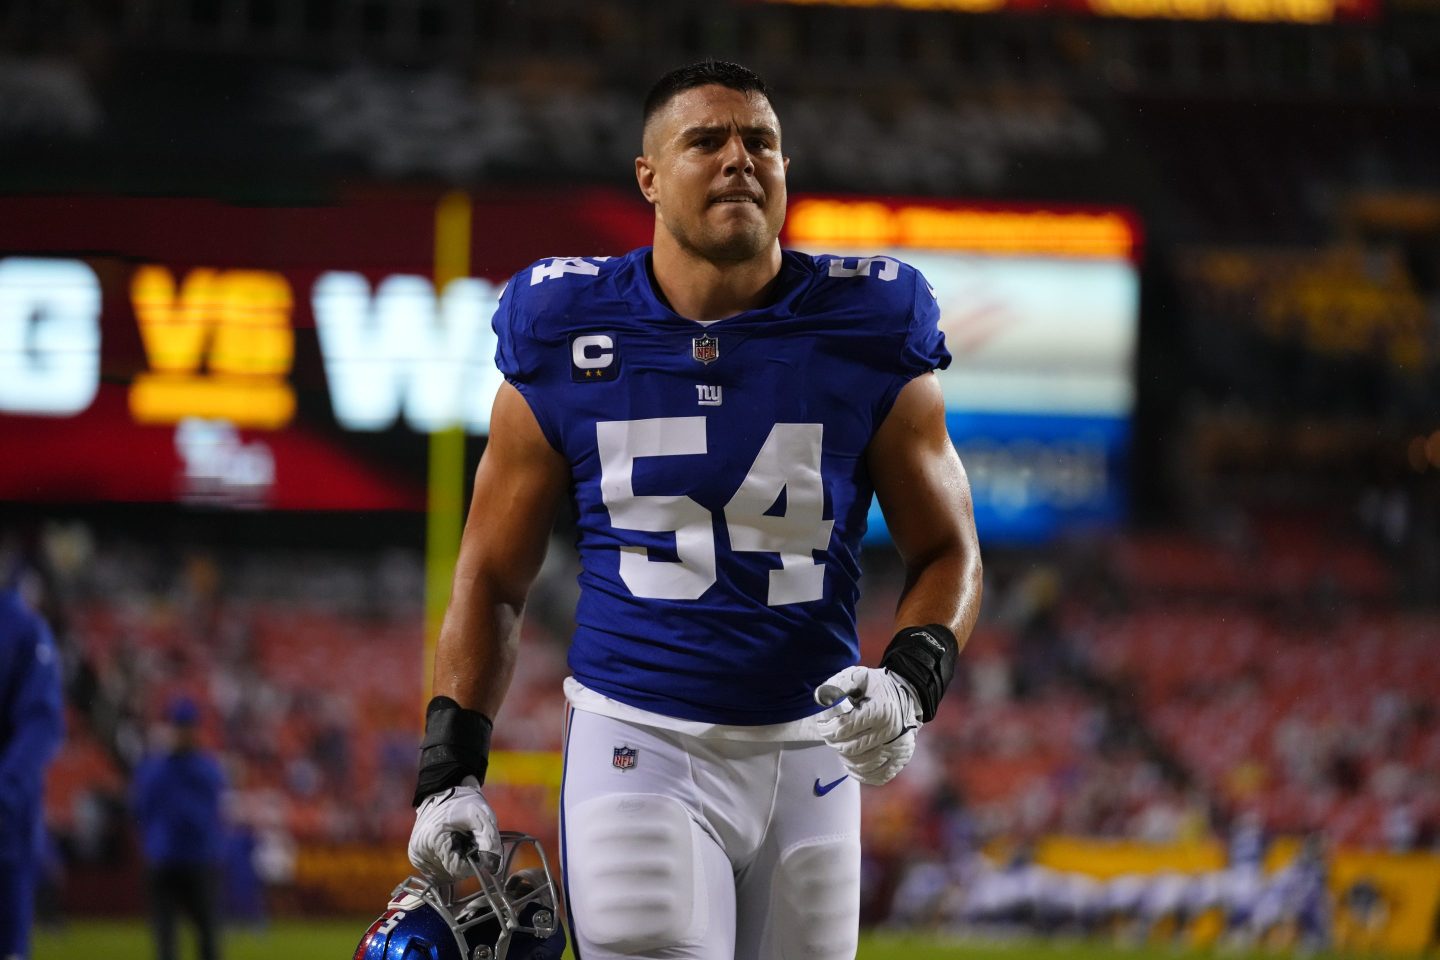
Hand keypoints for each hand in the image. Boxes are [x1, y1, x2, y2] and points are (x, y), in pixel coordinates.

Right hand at [408, 776, 501, 881]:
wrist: (445, 789)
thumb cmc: (464, 801)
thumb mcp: (482, 818)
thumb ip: (489, 843)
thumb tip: (494, 869)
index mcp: (432, 841)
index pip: (456, 869)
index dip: (472, 863)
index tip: (477, 848)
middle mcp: (419, 851)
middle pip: (449, 874)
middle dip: (464, 863)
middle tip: (469, 843)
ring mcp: (415, 854)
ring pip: (442, 875)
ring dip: (455, 864)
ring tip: (459, 842)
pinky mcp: (416, 855)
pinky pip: (435, 871)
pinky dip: (446, 864)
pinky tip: (451, 847)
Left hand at [814, 665, 921, 785]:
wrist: (908, 695)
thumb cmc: (878, 687)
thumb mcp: (857, 677)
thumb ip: (837, 685)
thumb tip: (819, 699)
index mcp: (879, 711)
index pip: (842, 729)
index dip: (826, 728)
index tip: (823, 724)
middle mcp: (890, 732)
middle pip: (850, 749)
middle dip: (834, 743)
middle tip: (831, 736)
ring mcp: (897, 748)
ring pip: (861, 764)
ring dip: (845, 758)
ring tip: (841, 746)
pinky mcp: (900, 760)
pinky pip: (877, 776)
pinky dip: (861, 774)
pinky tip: (852, 763)